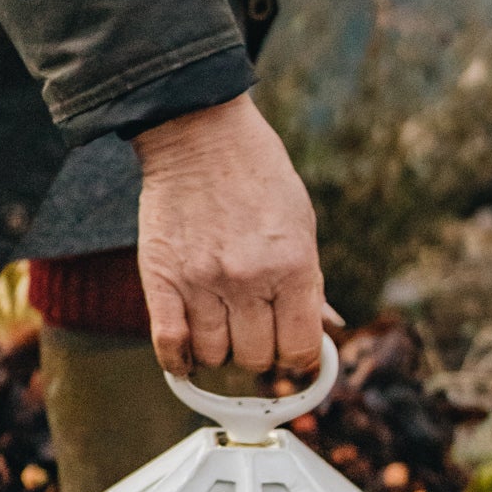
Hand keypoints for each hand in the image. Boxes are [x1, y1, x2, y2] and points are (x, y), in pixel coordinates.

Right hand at [134, 93, 334, 377]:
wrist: (199, 131)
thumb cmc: (257, 177)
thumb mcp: (301, 224)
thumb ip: (311, 283)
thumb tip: (329, 330)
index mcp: (292, 266)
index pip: (299, 351)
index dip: (298, 358)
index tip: (290, 350)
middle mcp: (248, 279)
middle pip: (256, 359)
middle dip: (258, 349)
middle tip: (252, 324)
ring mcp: (202, 282)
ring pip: (215, 356)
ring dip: (219, 348)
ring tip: (219, 320)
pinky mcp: (162, 279)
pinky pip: (170, 348)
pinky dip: (180, 360)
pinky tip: (188, 353)